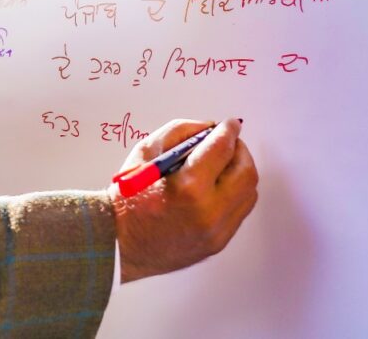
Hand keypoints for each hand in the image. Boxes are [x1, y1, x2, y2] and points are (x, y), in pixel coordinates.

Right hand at [110, 118, 257, 282]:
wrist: (118, 242)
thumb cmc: (127, 197)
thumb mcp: (145, 152)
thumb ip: (180, 132)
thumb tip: (210, 128)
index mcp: (189, 186)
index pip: (222, 148)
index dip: (229, 130)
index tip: (231, 124)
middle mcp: (209, 211)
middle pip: (246, 172)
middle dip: (240, 151)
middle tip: (230, 142)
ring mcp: (216, 232)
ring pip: (248, 193)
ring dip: (240, 173)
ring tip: (224, 165)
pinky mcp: (218, 243)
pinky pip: (239, 212)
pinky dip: (234, 194)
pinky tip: (218, 187)